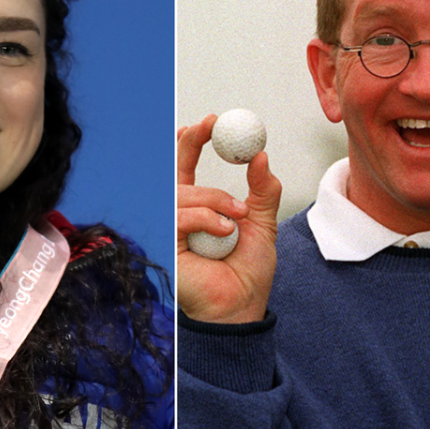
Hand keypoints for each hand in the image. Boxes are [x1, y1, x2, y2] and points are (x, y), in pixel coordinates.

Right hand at [177, 114, 280, 322]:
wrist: (242, 306)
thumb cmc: (247, 274)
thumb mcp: (263, 223)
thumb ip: (262, 190)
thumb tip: (261, 156)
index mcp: (198, 210)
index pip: (185, 167)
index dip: (192, 142)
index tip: (211, 123)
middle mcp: (180, 217)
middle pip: (176, 172)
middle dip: (193, 146)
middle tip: (213, 129)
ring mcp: (170, 231)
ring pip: (183, 194)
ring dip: (215, 199)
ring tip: (238, 218)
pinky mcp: (166, 246)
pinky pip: (181, 217)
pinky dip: (206, 219)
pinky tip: (225, 232)